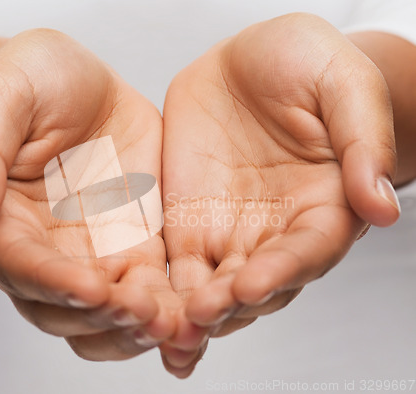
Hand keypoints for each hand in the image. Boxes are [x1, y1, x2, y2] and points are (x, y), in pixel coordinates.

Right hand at [0, 29, 178, 360]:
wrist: (75, 83)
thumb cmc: (30, 83)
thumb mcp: (0, 98)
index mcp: (3, 222)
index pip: (21, 267)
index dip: (53, 284)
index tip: (90, 289)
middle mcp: (48, 249)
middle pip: (65, 309)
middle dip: (102, 318)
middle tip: (140, 313)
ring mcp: (95, 251)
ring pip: (110, 312)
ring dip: (137, 327)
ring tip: (171, 325)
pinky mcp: (136, 242)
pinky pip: (152, 286)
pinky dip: (169, 306)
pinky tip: (193, 314)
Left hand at [161, 13, 399, 376]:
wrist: (250, 60)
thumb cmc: (304, 64)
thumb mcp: (343, 85)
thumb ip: (363, 142)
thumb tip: (381, 206)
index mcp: (323, 206)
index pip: (308, 251)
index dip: (282, 271)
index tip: (252, 283)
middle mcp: (276, 231)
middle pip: (257, 283)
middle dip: (228, 304)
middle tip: (200, 316)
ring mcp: (230, 231)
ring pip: (213, 286)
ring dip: (192, 313)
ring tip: (168, 334)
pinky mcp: (189, 223)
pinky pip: (176, 266)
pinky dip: (163, 294)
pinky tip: (144, 314)